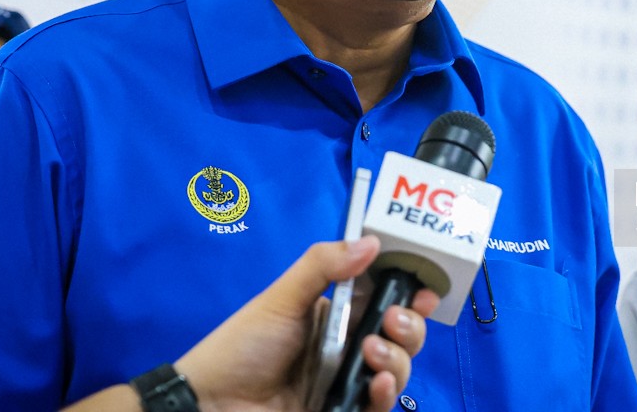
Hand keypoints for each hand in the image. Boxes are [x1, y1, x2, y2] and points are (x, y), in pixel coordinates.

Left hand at [176, 235, 438, 411]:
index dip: (409, 294)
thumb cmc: (243, 345)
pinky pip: (379, 408)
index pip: (385, 300)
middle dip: (410, 326)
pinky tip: (378, 384)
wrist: (212, 402)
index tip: (424, 289)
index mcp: (337, 315)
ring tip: (372, 353)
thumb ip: (323, 266)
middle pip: (401, 337)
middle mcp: (348, 349)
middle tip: (394, 320)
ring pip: (398, 371)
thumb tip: (371, 240)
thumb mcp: (281, 299)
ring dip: (398, 358)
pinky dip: (386, 395)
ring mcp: (347, 384)